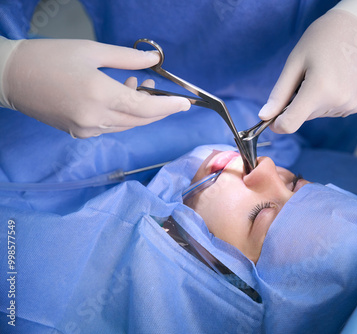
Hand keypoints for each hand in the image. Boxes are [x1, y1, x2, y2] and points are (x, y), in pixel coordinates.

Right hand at [4, 39, 190, 137]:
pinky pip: (112, 128)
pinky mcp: (79, 133)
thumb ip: (127, 59)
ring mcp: (86, 129)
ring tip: (136, 85)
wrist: (10, 77)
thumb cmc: (50, 57)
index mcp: (99, 96)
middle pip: (140, 120)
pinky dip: (123, 116)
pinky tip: (120, 97)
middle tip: (166, 93)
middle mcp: (95, 119)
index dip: (168, 106)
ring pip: (127, 125)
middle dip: (158, 109)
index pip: (145, 108)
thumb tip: (154, 60)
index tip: (185, 103)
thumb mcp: (92, 51)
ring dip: (139, 110)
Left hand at [259, 9, 356, 133]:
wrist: (356, 29)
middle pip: (304, 117)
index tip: (272, 117)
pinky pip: (331, 110)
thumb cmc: (321, 40)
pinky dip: (327, 100)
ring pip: (317, 113)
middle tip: (308, 75)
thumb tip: (264, 117)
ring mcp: (350, 105)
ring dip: (314, 100)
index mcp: (319, 89)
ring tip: (325, 74)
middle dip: (299, 102)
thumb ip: (279, 94)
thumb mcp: (294, 63)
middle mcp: (337, 100)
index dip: (277, 123)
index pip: (290, 124)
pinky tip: (335, 80)